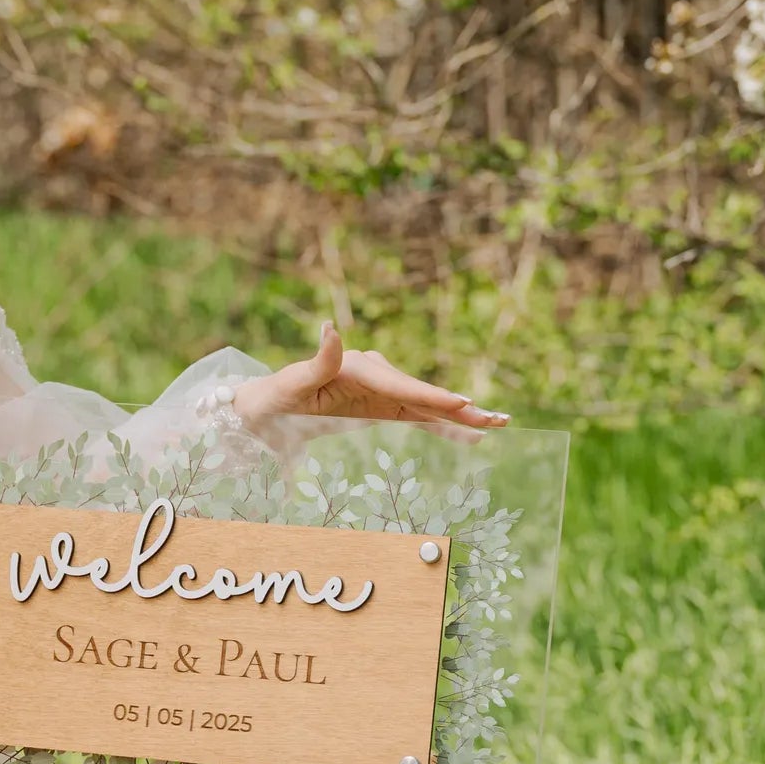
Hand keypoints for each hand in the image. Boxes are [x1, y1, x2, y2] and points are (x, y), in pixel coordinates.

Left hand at [239, 321, 508, 433]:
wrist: (265, 406)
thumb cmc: (276, 396)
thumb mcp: (292, 383)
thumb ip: (318, 360)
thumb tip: (331, 327)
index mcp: (358, 369)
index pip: (400, 388)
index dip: (431, 396)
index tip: (461, 403)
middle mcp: (376, 374)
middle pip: (422, 396)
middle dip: (461, 409)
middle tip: (496, 419)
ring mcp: (382, 390)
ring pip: (427, 406)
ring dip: (462, 416)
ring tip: (498, 423)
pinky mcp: (381, 405)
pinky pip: (417, 416)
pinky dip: (443, 425)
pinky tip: (470, 436)